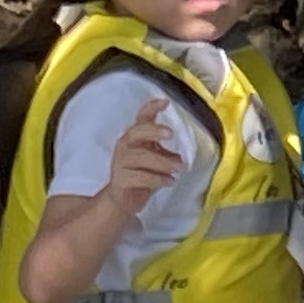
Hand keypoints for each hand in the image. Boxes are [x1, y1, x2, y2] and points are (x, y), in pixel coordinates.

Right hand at [100, 99, 183, 217]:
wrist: (122, 200)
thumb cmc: (140, 175)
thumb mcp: (155, 160)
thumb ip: (166, 153)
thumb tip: (182, 155)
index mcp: (134, 137)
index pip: (141, 117)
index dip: (151, 108)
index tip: (165, 102)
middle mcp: (125, 146)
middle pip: (136, 132)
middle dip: (153, 131)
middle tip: (171, 133)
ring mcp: (120, 163)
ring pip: (142, 157)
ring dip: (163, 162)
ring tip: (179, 167)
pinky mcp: (120, 180)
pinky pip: (141, 177)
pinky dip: (158, 179)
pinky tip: (169, 181)